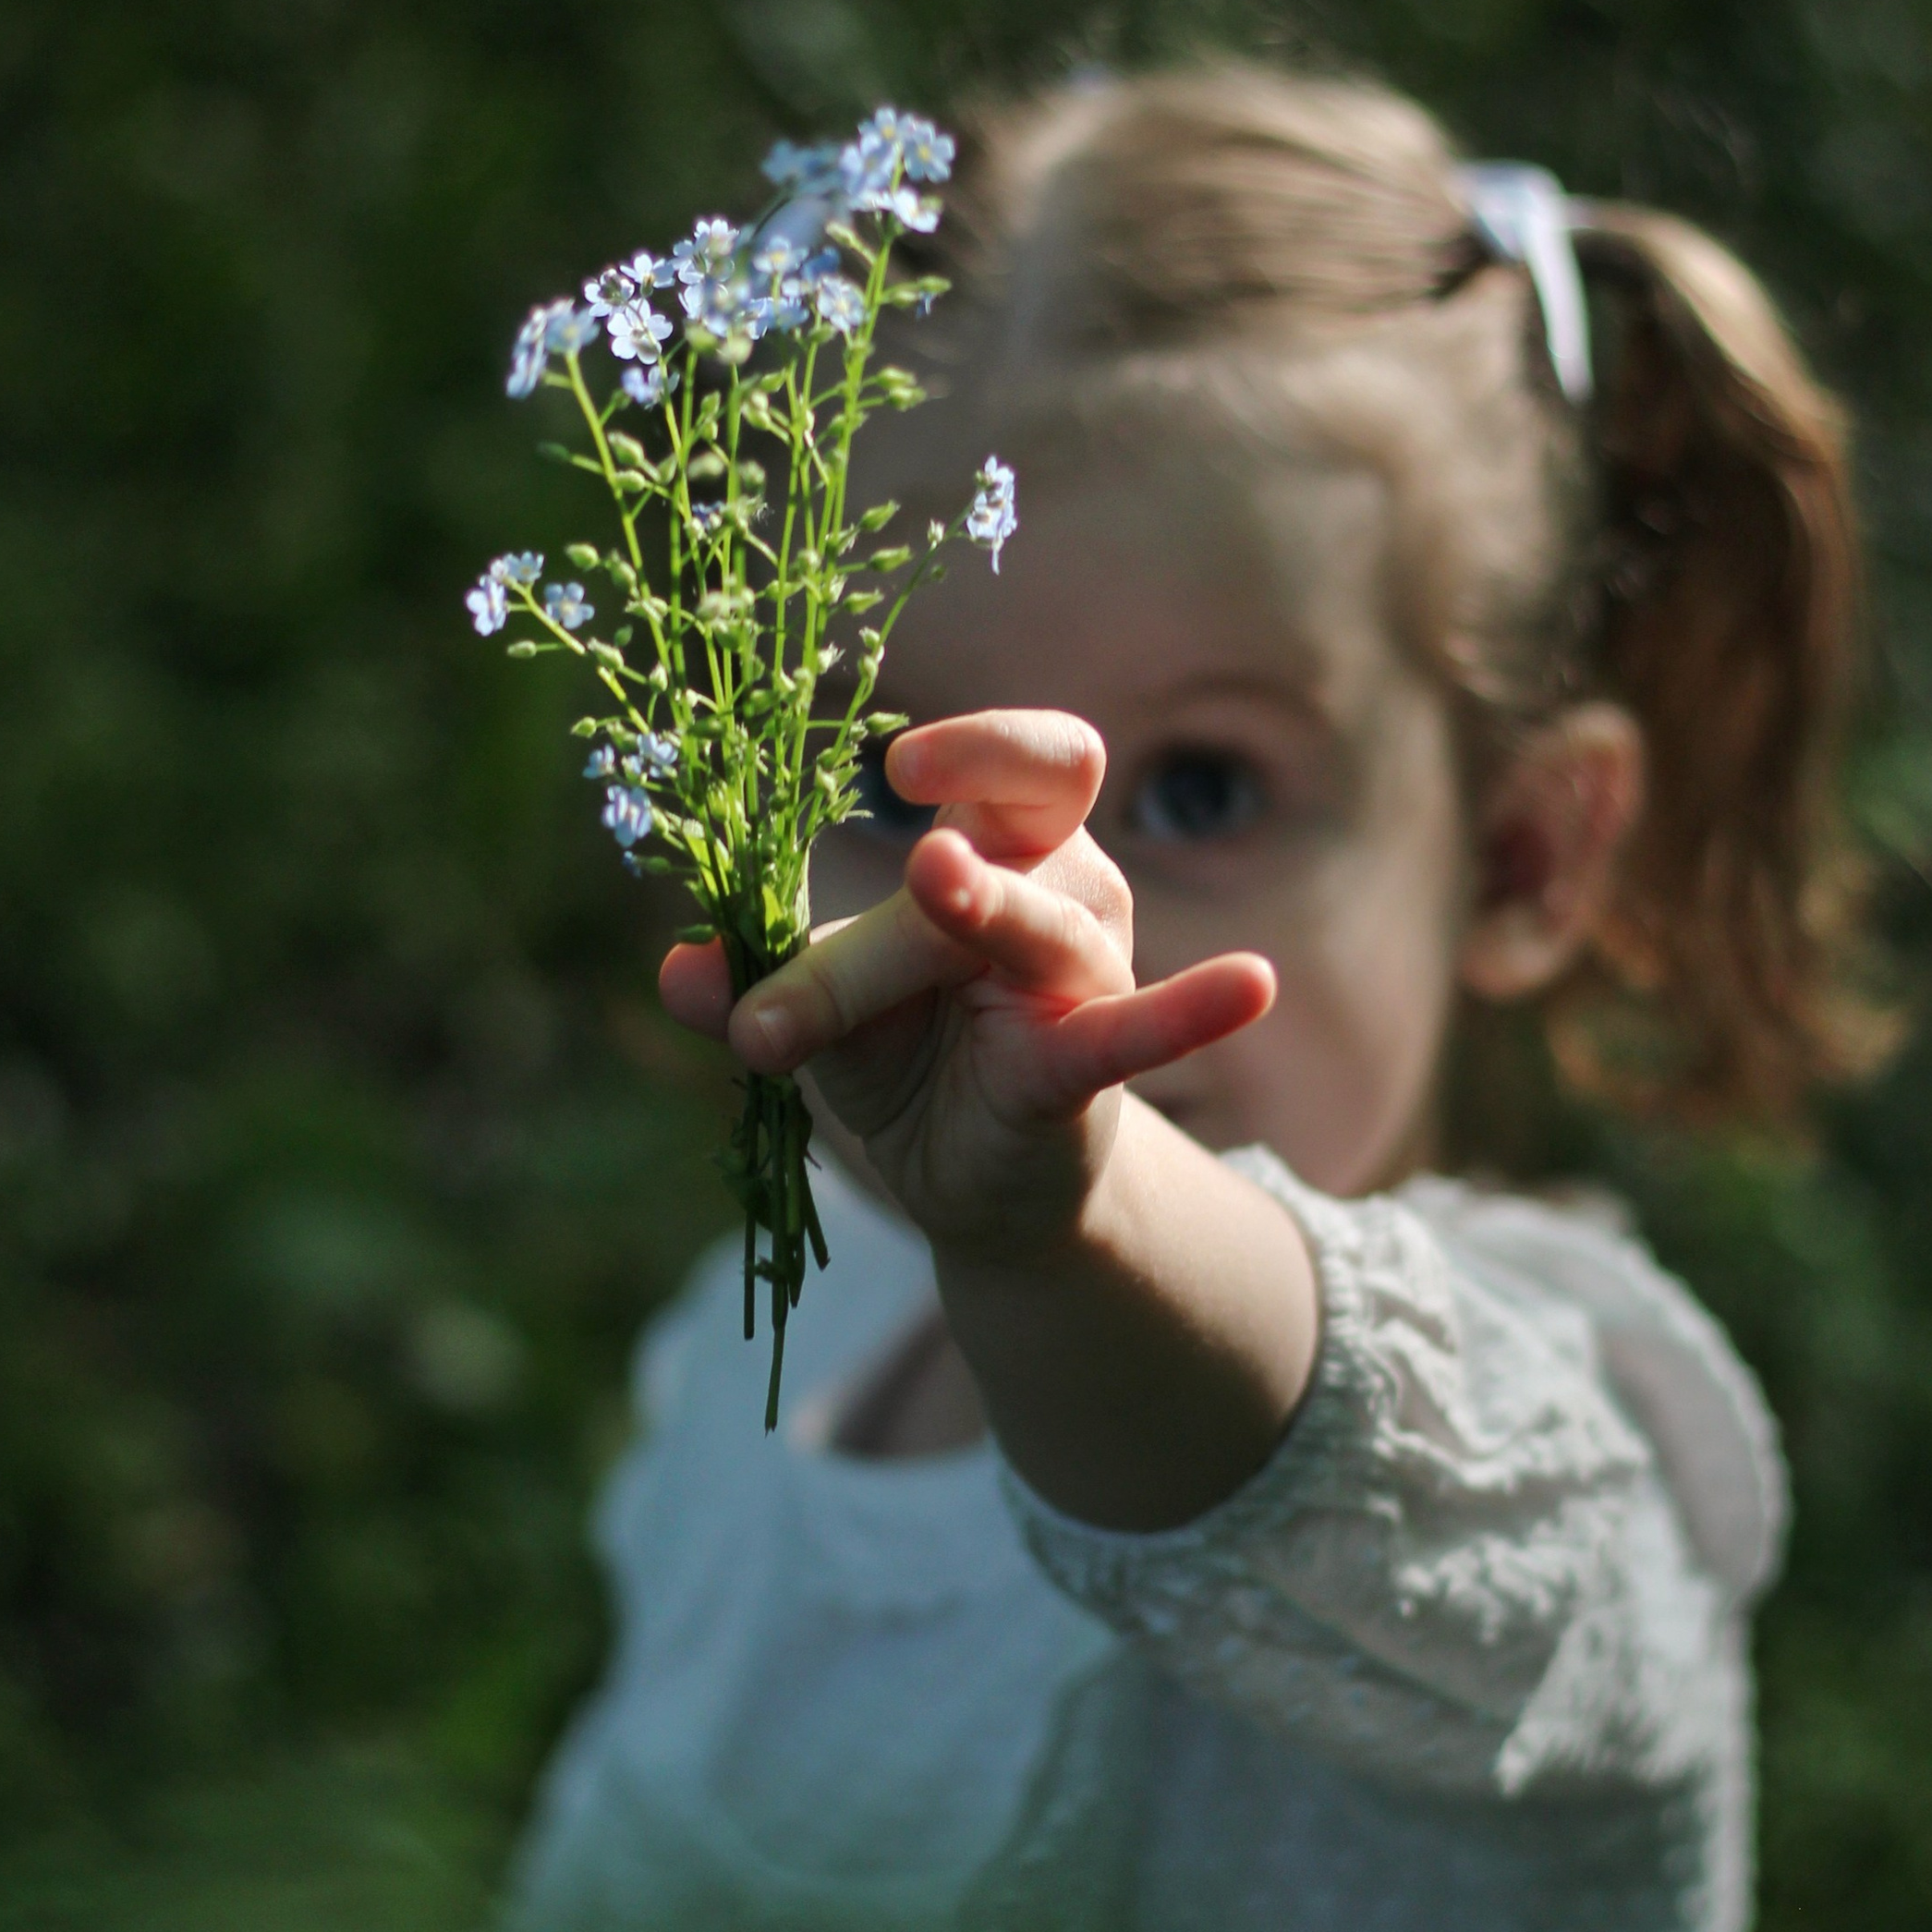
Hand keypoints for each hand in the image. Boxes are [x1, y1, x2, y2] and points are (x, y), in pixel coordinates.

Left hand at [657, 710, 1274, 1268]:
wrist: (967, 1188)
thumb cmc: (910, 1059)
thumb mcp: (816, 1012)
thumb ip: (753, 984)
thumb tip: (680, 972)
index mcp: (996, 851)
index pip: (1018, 761)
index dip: (977, 742)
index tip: (893, 760)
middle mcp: (1060, 893)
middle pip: (1016, 821)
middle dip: (971, 795)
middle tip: (898, 834)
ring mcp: (1083, 977)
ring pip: (1026, 929)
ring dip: (956, 923)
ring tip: (927, 891)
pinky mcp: (1090, 1067)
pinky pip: (1144, 1029)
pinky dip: (1193, 1008)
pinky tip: (1250, 984)